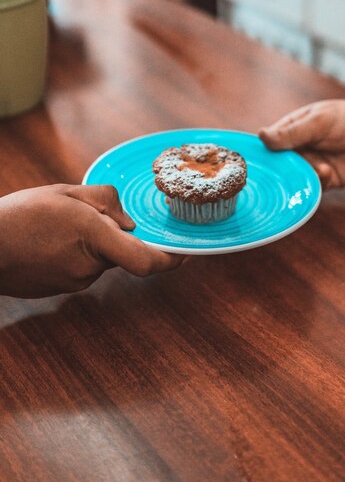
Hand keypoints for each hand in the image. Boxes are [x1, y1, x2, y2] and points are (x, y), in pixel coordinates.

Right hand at [0, 184, 183, 297]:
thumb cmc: (19, 217)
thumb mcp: (65, 193)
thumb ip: (105, 201)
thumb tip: (128, 222)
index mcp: (94, 238)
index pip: (146, 262)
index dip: (171, 260)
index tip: (187, 253)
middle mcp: (90, 266)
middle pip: (121, 253)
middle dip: (115, 235)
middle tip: (87, 215)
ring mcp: (75, 282)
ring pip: (100, 259)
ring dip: (92, 243)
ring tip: (58, 226)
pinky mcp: (62, 289)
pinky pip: (83, 268)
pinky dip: (77, 254)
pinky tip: (51, 241)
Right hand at [259, 98, 344, 188]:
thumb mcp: (320, 122)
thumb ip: (292, 133)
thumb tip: (261, 136)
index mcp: (290, 130)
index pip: (267, 144)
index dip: (259, 153)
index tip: (252, 162)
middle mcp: (296, 150)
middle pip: (276, 166)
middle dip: (280, 170)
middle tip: (288, 168)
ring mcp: (309, 166)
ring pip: (293, 179)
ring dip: (301, 176)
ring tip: (319, 167)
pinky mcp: (324, 181)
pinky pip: (311, 188)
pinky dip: (316, 183)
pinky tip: (328, 172)